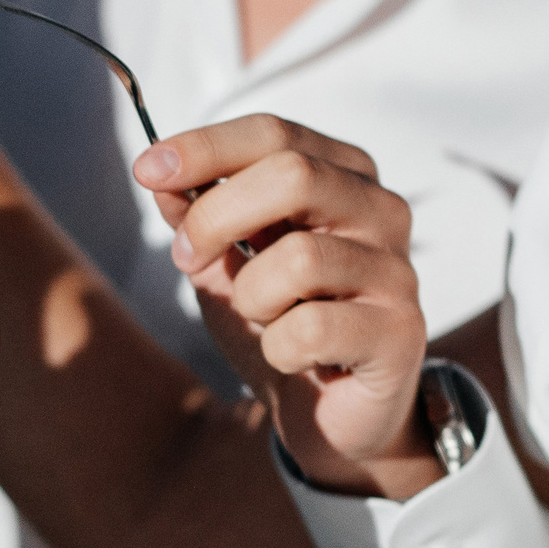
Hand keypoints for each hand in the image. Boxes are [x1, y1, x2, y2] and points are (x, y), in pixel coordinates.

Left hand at [133, 116, 439, 499]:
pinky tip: (294, 357)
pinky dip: (278, 348)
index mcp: (343, 175)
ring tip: (263, 319)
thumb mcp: (225, 262)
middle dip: (217, 217)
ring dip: (252, 297)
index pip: (275, 134)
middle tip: (188, 258)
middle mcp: (381, 209)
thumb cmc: (281, 322)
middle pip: (293, 174)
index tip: (148, 170)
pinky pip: (311, 329)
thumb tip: (161, 177)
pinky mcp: (400, 330)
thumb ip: (197, 215)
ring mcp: (397, 269)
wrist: (328, 412)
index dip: (206, 148)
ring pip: (299, 258)